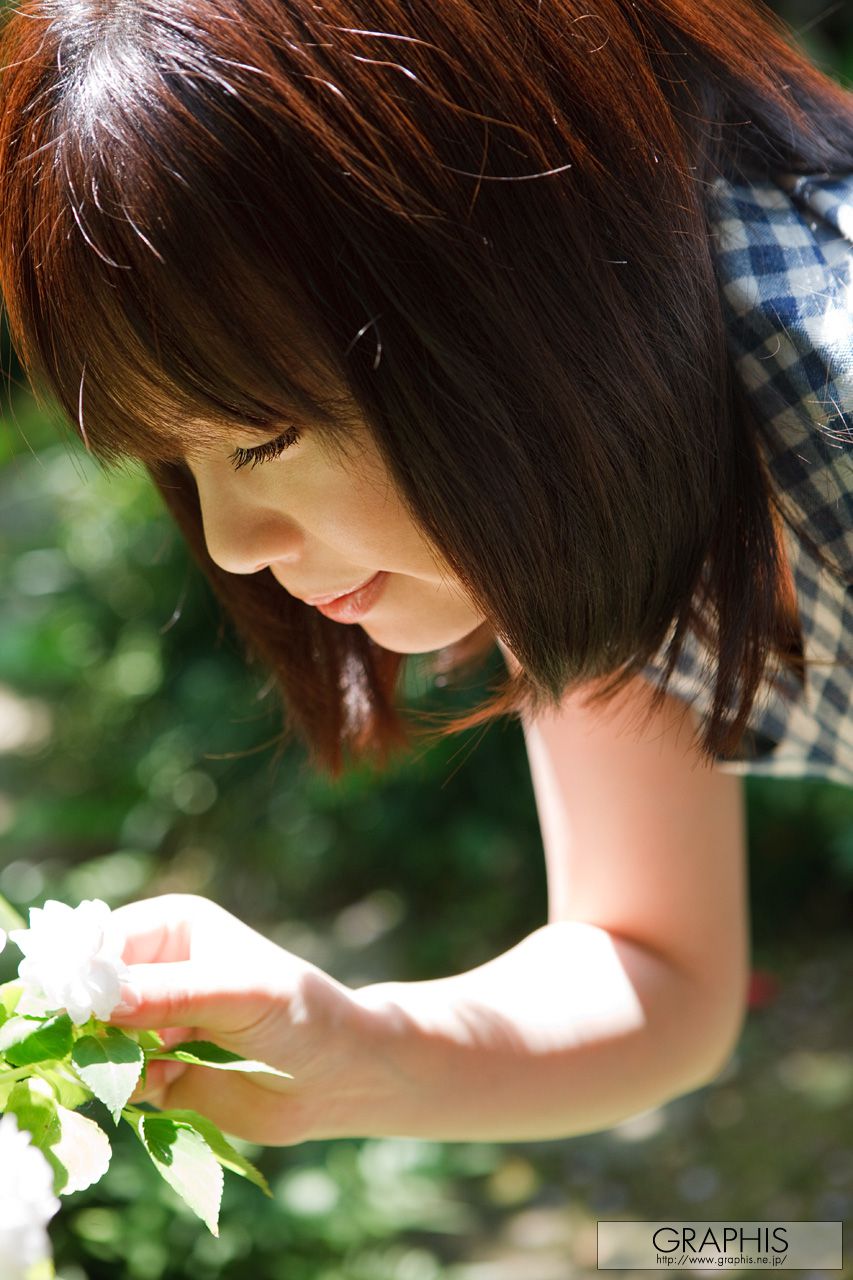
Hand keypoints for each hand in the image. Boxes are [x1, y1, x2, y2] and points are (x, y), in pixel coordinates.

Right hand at [107, 893, 380, 1145]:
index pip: (102, 940)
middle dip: (86, 1020)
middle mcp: (155, 970)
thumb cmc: (300, 1013)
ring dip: (106, 1058)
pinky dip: (130, 1085)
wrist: (338, 1076)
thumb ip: (171, 995)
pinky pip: (118, 1079)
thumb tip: (102, 999)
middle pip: (88, 991)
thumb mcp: (238, 993)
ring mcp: (152, 1023)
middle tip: (97, 1045)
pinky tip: (166, 1083)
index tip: (78, 1007)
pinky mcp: (157, 1071)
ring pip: (96, 1040)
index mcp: (171, 926)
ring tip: (151, 1064)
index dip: (82, 971)